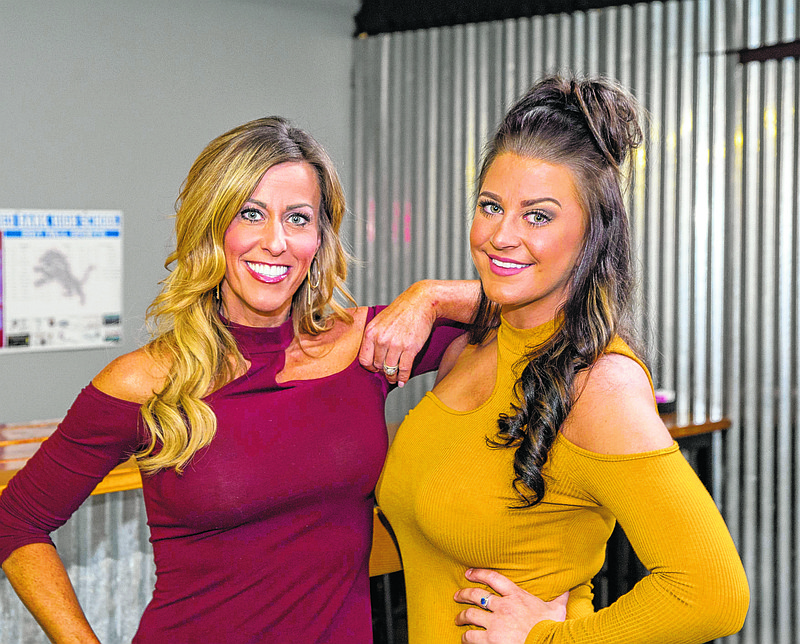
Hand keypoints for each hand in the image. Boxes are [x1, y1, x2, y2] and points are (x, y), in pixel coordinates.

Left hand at [358, 282, 436, 386]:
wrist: (420, 303)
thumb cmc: (400, 312)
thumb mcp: (379, 321)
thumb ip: (373, 337)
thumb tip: (372, 358)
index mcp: (371, 332)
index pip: (364, 360)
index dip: (370, 367)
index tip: (375, 369)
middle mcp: (381, 339)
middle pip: (378, 366)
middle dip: (382, 371)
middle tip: (387, 373)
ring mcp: (396, 344)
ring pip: (390, 370)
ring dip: (392, 377)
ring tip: (394, 378)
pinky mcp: (410, 348)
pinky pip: (404, 369)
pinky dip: (403, 378)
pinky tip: (403, 381)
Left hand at [453, 568, 568, 642]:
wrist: (549, 643)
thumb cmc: (553, 628)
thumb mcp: (557, 609)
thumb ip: (559, 597)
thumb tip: (569, 588)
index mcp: (516, 596)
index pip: (493, 578)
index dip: (478, 573)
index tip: (469, 573)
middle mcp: (503, 606)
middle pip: (476, 595)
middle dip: (464, 594)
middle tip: (457, 595)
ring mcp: (495, 623)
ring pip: (470, 614)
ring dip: (461, 616)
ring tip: (458, 619)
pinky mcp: (490, 640)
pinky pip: (471, 636)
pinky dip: (465, 637)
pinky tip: (464, 638)